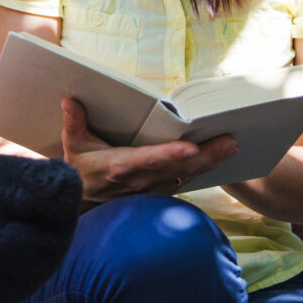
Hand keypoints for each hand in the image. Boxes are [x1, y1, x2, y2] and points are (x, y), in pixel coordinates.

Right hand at [60, 97, 238, 201]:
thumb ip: (73, 123)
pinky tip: (220, 158)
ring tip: (232, 146)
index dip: (170, 155)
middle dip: (205, 156)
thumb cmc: (81, 170)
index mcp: (120, 166)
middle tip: (230, 142)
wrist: (82, 204)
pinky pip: (184, 180)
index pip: (148, 160)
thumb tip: (70, 99)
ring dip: (210, 163)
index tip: (190, 148)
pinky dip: (203, 170)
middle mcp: (140, 181)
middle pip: (177, 169)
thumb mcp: (72, 146)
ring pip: (185, 176)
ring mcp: (152, 189)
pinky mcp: (158, 192)